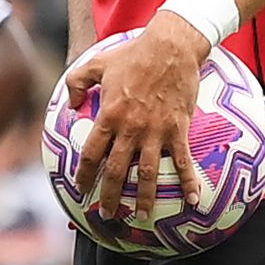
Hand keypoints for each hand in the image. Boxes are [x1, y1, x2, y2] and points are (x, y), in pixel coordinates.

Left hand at [61, 14, 208, 220]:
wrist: (171, 47)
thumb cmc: (133, 54)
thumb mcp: (96, 64)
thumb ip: (76, 83)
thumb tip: (71, 105)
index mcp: (108, 117)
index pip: (91, 154)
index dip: (84, 175)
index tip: (80, 190)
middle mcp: (130, 130)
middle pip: (117, 171)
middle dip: (110, 196)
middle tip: (107, 214)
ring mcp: (156, 132)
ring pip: (148, 174)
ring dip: (144, 198)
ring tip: (141, 216)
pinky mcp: (179, 130)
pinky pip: (184, 162)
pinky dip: (189, 183)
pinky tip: (193, 201)